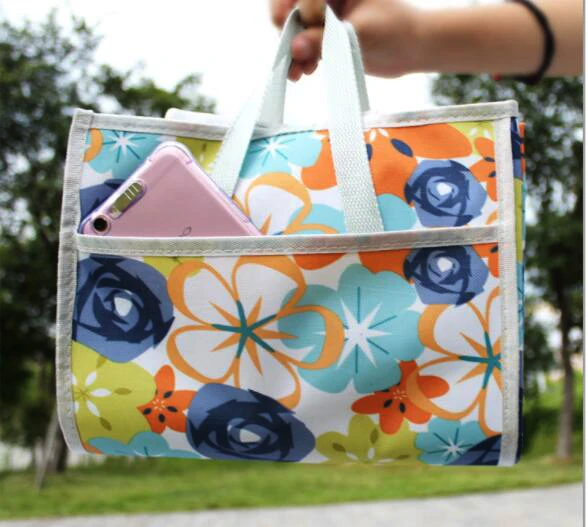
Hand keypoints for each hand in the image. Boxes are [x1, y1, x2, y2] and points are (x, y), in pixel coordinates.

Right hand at [269, 0, 422, 80]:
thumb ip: (326, 40)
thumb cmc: (397, 30)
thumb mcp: (362, 33)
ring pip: (294, 26)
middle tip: (291, 52)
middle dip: (289, 29)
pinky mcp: (324, 34)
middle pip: (292, 5)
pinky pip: (302, 43)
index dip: (301, 8)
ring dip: (292, 49)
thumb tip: (295, 48)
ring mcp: (324, 14)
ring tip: (297, 71)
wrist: (412, 49)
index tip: (305, 24)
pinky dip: (299, 58)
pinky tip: (303, 71)